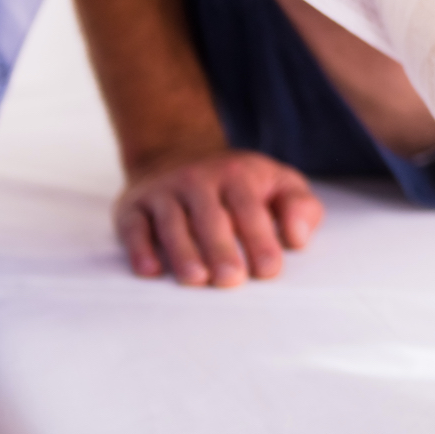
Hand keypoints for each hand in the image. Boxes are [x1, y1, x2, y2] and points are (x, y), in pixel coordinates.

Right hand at [114, 150, 323, 287]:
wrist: (176, 153)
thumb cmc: (240, 184)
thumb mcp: (279, 183)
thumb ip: (301, 207)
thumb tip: (297, 237)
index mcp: (238, 175)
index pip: (250, 208)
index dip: (260, 238)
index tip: (269, 269)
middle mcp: (198, 179)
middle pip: (211, 217)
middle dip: (222, 249)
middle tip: (231, 279)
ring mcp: (164, 191)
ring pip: (173, 222)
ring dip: (183, 251)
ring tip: (196, 279)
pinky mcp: (134, 206)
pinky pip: (135, 226)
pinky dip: (140, 248)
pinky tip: (150, 270)